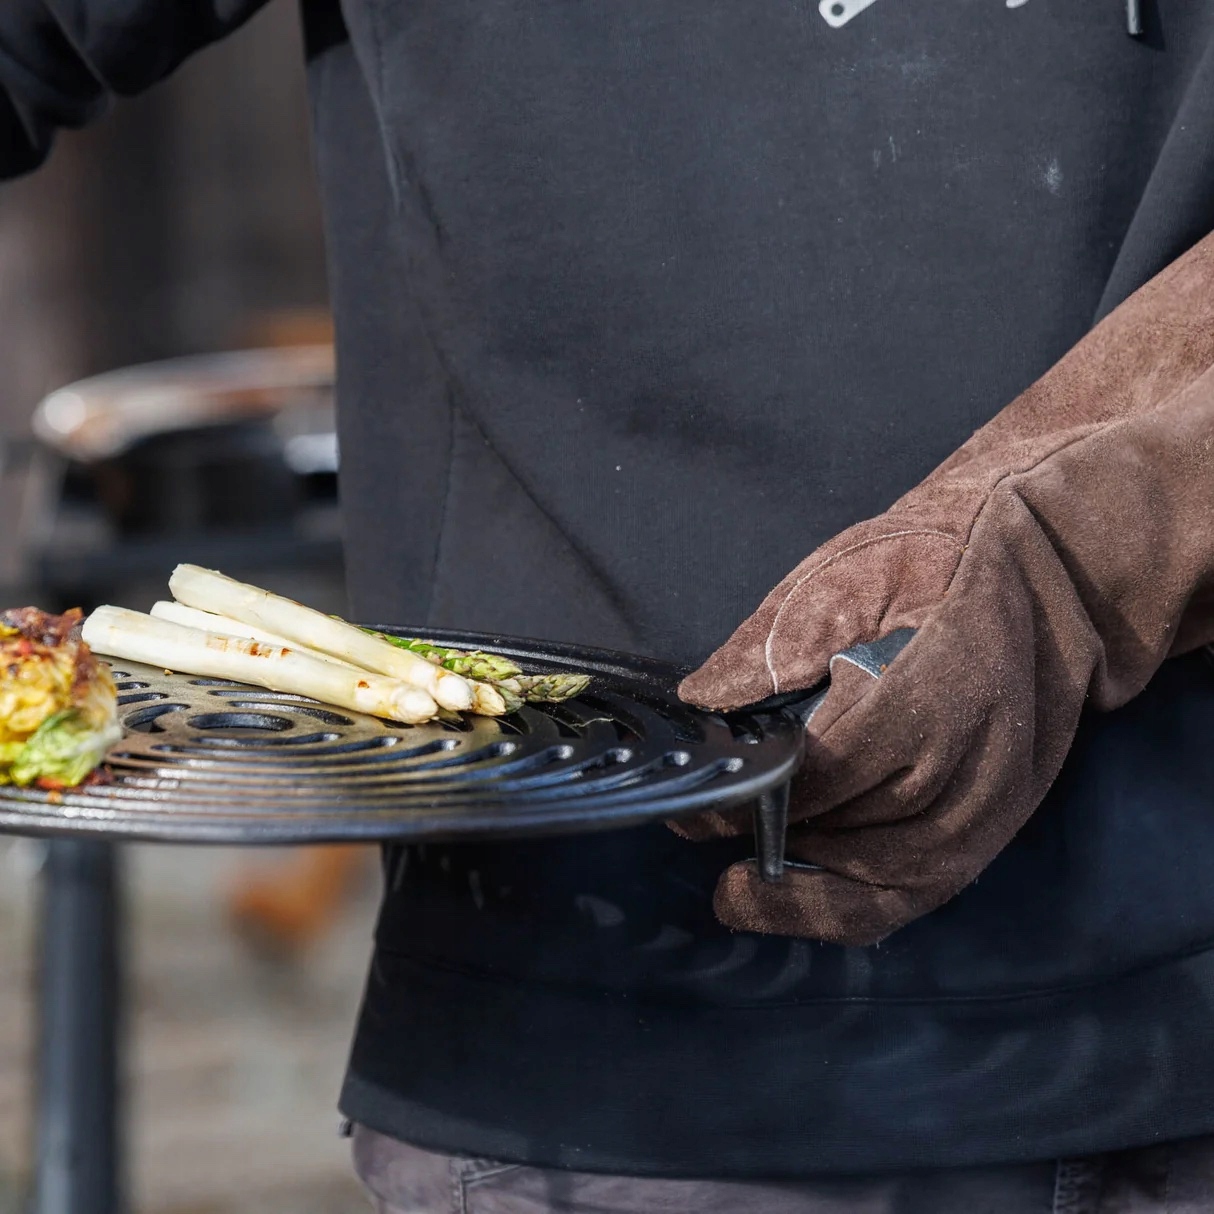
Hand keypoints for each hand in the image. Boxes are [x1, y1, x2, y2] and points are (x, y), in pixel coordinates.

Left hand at [679, 232, 1213, 945]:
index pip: (828, 771)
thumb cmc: (935, 559)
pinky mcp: (998, 823)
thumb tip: (699, 705)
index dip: (754, 796)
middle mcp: (973, 760)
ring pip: (890, 882)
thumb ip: (766, 649)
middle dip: (769, 842)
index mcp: (932, 686)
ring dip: (807, 891)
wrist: (1046, 573)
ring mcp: (995, 802)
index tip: (696, 802)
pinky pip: (920, 891)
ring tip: (739, 884)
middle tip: (702, 832)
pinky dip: (852, 903)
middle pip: (858, 835)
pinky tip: (795, 897)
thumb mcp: (841, 578)